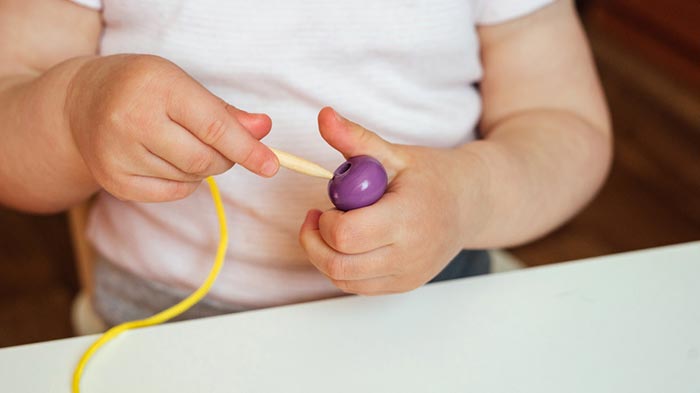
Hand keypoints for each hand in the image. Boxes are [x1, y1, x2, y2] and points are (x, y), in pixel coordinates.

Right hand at [65, 54, 278, 201]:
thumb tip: (262, 129)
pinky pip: (171, 193)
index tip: (272, 165)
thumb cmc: (142, 88)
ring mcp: (118, 154)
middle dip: (225, 159)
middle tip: (222, 146)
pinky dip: (183, 182)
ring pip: (189, 178)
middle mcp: (132, 120)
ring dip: (201, 168)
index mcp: (157, 87)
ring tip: (182, 144)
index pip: (214, 128)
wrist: (81, 102)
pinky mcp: (113, 180)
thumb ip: (224, 111)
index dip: (248, 150)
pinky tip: (166, 159)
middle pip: (204, 160)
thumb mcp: (182, 85)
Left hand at [300, 107, 488, 294]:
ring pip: (344, 280)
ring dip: (325, 256)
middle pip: (339, 265)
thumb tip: (324, 115)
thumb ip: (356, 138)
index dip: (325, 221)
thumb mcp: (395, 154)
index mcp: (407, 217)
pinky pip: (358, 286)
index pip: (346, 235)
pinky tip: (350, 244)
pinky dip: (343, 268)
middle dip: (315, 241)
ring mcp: (408, 274)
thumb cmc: (434, 176)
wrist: (471, 203)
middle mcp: (409, 254)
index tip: (326, 205)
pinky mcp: (405, 285)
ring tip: (336, 229)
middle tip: (318, 219)